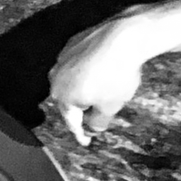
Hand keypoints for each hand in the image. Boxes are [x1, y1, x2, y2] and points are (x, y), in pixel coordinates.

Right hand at [45, 11, 150, 144]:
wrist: (124, 37)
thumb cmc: (116, 76)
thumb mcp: (111, 107)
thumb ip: (98, 122)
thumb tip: (93, 128)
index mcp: (63, 97)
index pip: (71, 122)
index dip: (80, 135)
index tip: (86, 142)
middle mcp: (56, 77)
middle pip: (68, 100)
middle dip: (81, 108)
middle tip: (97, 115)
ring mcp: (63, 57)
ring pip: (71, 80)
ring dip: (84, 88)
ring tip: (102, 90)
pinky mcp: (73, 42)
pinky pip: (77, 63)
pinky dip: (86, 70)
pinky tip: (102, 71)